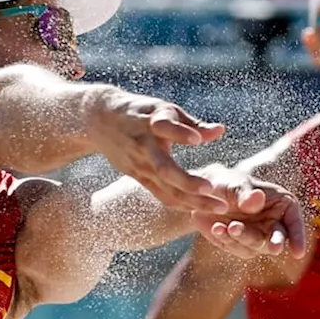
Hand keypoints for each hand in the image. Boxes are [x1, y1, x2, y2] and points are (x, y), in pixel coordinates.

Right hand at [88, 89, 227, 213]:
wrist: (99, 120)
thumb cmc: (140, 112)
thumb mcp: (164, 109)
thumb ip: (192, 123)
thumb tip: (220, 130)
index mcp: (151, 123)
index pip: (164, 127)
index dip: (180, 132)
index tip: (197, 139)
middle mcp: (144, 146)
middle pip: (165, 168)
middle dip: (189, 182)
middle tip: (212, 188)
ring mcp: (140, 165)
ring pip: (166, 188)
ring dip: (193, 200)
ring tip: (218, 207)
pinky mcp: (138, 177)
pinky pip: (162, 195)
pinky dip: (182, 203)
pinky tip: (200, 209)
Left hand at [191, 172, 307, 260]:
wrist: (204, 195)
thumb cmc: (227, 183)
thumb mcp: (235, 183)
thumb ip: (245, 193)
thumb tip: (257, 198)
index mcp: (282, 204)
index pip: (294, 221)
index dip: (298, 237)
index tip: (298, 252)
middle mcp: (273, 223)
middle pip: (277, 237)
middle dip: (274, 242)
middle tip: (274, 248)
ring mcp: (258, 237)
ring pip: (256, 244)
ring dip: (243, 237)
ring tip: (229, 226)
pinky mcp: (240, 245)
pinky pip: (236, 247)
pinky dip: (227, 239)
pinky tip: (217, 228)